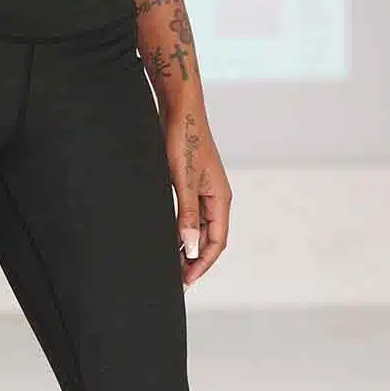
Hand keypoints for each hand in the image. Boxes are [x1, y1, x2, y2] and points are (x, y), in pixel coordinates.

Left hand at [164, 106, 230, 283]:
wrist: (179, 109)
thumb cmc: (183, 139)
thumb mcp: (182, 180)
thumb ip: (185, 215)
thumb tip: (188, 247)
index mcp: (220, 198)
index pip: (216, 242)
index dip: (202, 263)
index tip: (187, 281)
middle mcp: (216, 197)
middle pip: (209, 238)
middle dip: (195, 260)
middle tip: (177, 280)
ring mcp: (204, 190)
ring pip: (199, 227)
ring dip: (188, 246)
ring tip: (172, 264)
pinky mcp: (191, 183)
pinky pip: (190, 215)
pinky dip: (182, 230)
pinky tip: (169, 237)